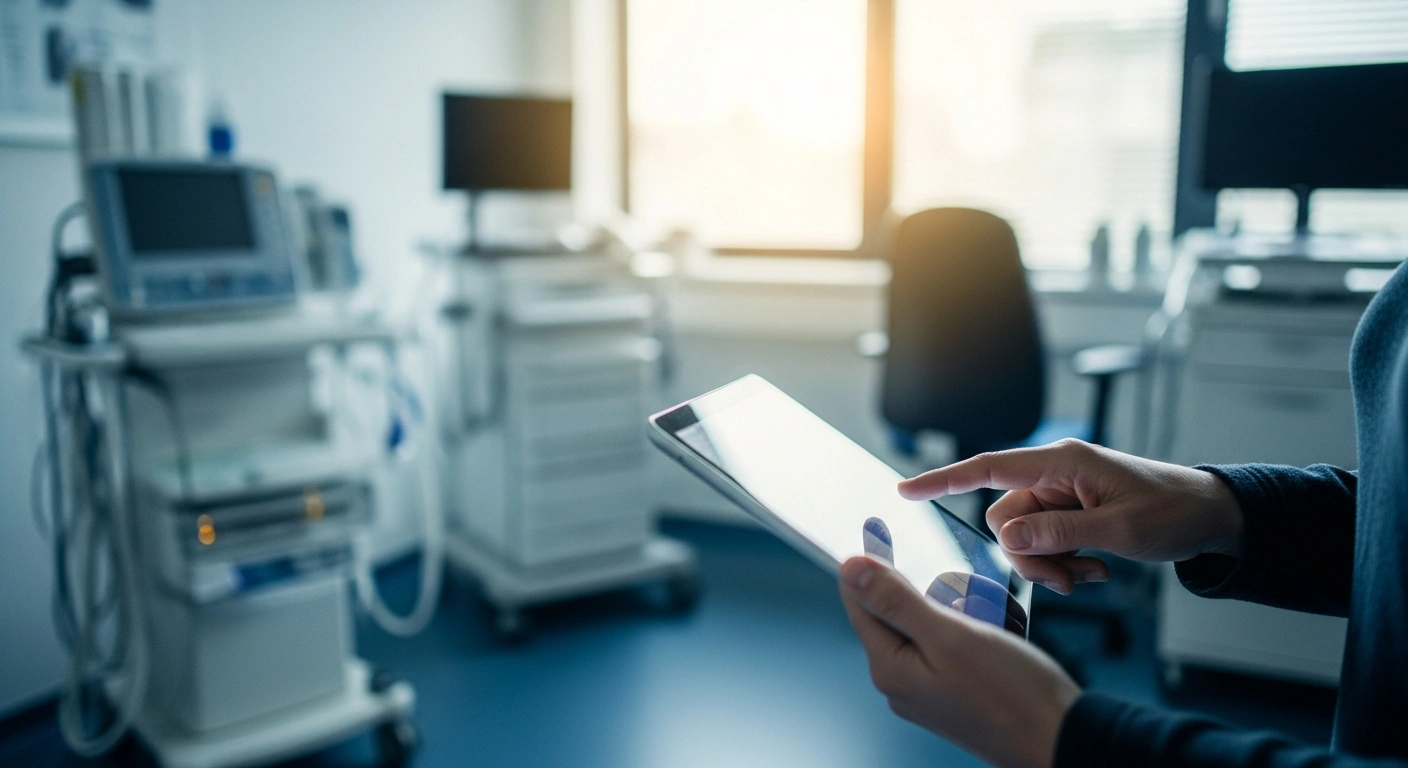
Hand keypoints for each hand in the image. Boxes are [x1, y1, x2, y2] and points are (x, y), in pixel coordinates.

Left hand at [839, 556, 1078, 767]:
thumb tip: (849, 568)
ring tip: (1001, 623)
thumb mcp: (949, 635)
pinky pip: (957, 644)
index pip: (859, 601)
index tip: (879, 528)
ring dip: (968, 611)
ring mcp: (928, 689)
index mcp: (890, 668)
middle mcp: (902, 682)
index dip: (869, 563)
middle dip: (939, 593)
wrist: (1062, 740)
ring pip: (936, 624)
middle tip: (978, 599)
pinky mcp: (955, 691)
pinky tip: (1006, 637)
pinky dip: (980, 632)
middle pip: (902, 611)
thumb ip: (896, 601)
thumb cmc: (1012, 694)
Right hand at [899, 438, 1243, 594]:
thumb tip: (1007, 537)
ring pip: (1023, 537)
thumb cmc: (1173, 511)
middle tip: (1069, 579)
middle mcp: (1054, 475)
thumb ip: (1059, 533)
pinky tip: (1096, 569)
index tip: (905, 490)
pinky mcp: (1071, 514)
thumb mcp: (1118, 529)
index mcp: (1060, 463)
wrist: (1211, 517)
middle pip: (1005, 518)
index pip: (987, 468)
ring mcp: (1062, 496)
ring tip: (1091, 574)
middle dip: (1029, 555)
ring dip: (1050, 564)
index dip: (943, 479)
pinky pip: (1045, 544)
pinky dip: (1064, 563)